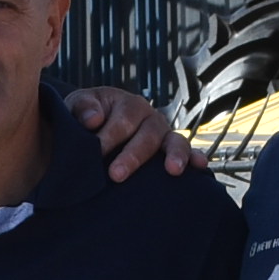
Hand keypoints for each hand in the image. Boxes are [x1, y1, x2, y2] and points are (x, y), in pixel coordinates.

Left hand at [65, 84, 198, 179]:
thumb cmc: (85, 118)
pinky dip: (195, 158)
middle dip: (132, 156)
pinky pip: (188, 153)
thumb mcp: (78, 107)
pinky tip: (201, 167)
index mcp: (128, 104)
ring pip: (173, 142)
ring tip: (172, 170)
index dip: (110, 136)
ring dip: (174, 155)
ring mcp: (164, 135)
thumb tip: (93, 120)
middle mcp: (150, 118)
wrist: (94, 130)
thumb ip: (82, 108)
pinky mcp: (172, 152)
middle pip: (147, 135)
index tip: (97, 152)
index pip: (122, 120)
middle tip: (116, 175)